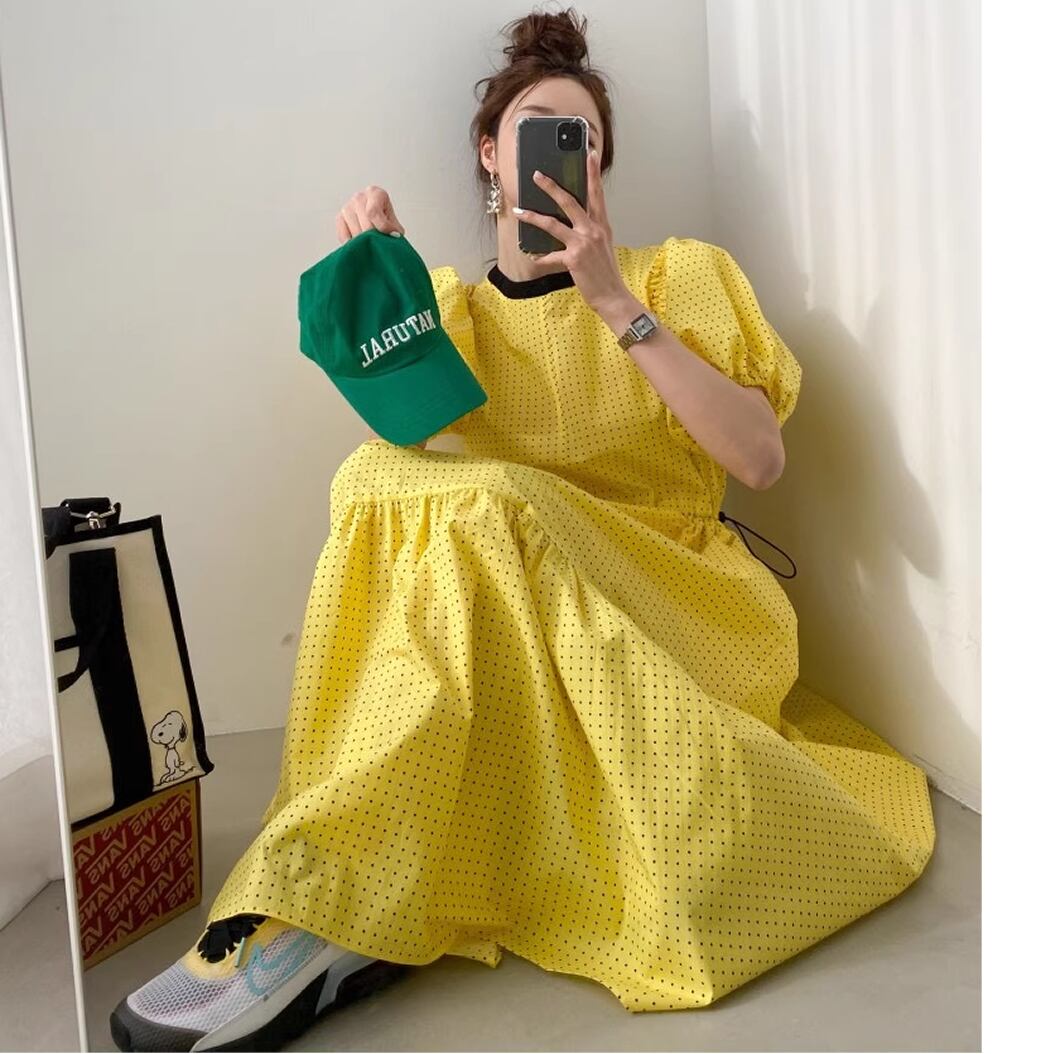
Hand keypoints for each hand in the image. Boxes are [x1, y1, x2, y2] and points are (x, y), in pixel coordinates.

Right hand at [336, 185, 406, 242]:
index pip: (373, 212)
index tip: (391, 235)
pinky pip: (344, 236)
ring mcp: (347, 207)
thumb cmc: (386, 223)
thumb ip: (395, 229)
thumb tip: (393, 235)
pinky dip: (353, 245)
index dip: (382, 227)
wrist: (376, 223)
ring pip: (355, 232)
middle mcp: (359, 198)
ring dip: (365, 244)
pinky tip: (360, 246)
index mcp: (375, 193)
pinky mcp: (339, 218)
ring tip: (372, 245)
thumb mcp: (394, 224)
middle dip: (375, 238)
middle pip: (365, 224)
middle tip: (381, 244)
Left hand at [512, 149, 628, 313]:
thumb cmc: (606, 273)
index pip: (597, 194)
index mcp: (602, 225)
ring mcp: (583, 243)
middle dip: (551, 186)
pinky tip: (532, 256)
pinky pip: (550, 255)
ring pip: (552, 223)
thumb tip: (573, 226)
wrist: (612, 295)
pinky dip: (540, 257)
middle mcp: (593, 230)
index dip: (593, 173)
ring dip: (533, 216)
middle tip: (537, 175)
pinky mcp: (573, 258)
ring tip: (519, 210)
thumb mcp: (603, 247)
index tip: (590, 154)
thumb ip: (591, 232)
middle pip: (569, 201)